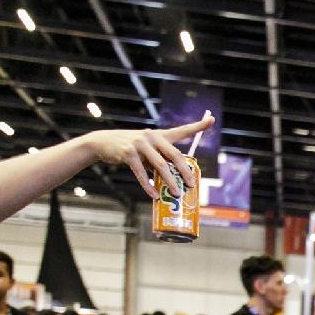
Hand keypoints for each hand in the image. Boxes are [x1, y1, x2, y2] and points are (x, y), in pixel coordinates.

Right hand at [88, 113, 213, 197]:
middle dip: (185, 171)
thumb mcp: (147, 152)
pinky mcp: (128, 153)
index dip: (198, 126)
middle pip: (175, 155)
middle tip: (192, 185)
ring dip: (170, 182)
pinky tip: (154, 195)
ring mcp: (140, 144)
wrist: (103, 143)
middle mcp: (152, 137)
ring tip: (176, 194)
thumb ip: (160, 161)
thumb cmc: (130, 150)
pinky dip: (148, 185)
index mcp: (160, 135)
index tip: (212, 120)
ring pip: (160, 165)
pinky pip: (141, 172)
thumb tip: (174, 181)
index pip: (182, 130)